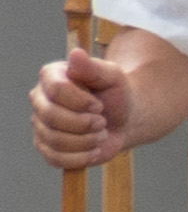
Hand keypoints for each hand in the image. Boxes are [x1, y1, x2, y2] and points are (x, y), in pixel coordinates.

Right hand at [30, 49, 128, 171]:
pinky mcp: (46, 147)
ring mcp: (40, 125)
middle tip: (102, 121)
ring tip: (101, 133)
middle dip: (84, 123)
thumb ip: (93, 67)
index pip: (56, 90)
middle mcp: (40, 100)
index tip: (99, 105)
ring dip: (86, 140)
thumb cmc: (116, 93)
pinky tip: (94, 148)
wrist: (124, 119)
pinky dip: (81, 157)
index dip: (81, 101)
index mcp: (51, 77)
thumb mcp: (112, 76)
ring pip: (55, 139)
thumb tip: (75, 53)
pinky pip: (56, 158)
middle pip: (52, 117)